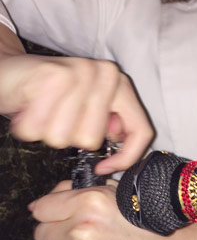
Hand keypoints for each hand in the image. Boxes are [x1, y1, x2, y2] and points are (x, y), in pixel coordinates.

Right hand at [0, 53, 152, 172]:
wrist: (9, 71)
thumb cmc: (49, 96)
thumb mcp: (87, 112)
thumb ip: (109, 125)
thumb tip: (116, 142)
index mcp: (120, 85)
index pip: (141, 131)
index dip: (126, 157)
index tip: (104, 168)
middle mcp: (106, 74)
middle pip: (93, 140)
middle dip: (69, 137)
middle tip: (58, 116)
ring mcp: (82, 72)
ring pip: (65, 137)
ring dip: (46, 131)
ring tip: (43, 110)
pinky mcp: (55, 75)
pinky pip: (40, 128)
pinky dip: (28, 127)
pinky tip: (28, 108)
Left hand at [27, 182, 196, 239]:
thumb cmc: (147, 226)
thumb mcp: (118, 195)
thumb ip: (81, 192)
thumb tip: (48, 198)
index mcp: (90, 202)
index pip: (42, 207)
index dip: (48, 212)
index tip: (54, 218)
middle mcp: (83, 230)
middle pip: (40, 233)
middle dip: (53, 234)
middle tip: (71, 238)